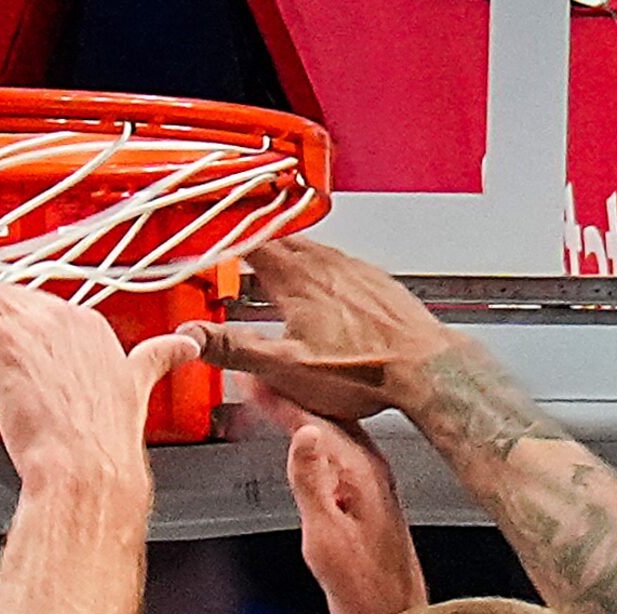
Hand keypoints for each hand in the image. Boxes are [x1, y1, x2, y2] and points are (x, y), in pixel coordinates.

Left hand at [0, 239, 197, 488]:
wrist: (89, 469)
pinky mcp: (4, 333)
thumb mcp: (136, 393)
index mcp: (95, 329)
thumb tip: (182, 348)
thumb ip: (155, 361)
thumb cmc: (103, 445)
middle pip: (13, 297)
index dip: (20, 317)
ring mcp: (35, 323)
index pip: (47, 309)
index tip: (8, 328)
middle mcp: (67, 317)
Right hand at [180, 236, 456, 422]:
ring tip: (280, 267)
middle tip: (242, 250)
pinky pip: (343, 264)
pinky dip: (325, 269)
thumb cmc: (365, 371)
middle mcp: (325, 265)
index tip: (213, 238)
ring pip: (314, 249)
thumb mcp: (285, 369)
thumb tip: (192, 338)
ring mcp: (355, 270)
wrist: (424, 367)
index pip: (250, 243)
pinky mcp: (378, 282)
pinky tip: (329, 290)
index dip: (228, 239)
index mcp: (296, 279)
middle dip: (258, 245)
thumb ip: (235, 350)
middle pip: (281, 241)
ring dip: (292, 254)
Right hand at [252, 385, 427, 613]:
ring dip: (303, 415)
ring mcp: (372, 484)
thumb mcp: (327, 536)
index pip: (315, 420)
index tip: (256, 378)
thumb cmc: (365, 590)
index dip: (281, 398)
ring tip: (275, 400)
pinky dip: (313, 440)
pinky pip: (336, 453)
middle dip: (292, 396)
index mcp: (362, 473)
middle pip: (327, 418)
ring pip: (333, 433)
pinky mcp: (368, 500)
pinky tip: (305, 442)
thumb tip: (303, 433)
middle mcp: (371, 472)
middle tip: (260, 377)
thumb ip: (312, 483)